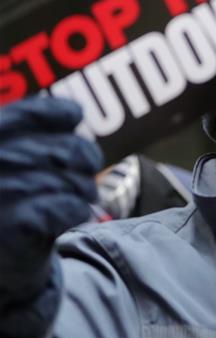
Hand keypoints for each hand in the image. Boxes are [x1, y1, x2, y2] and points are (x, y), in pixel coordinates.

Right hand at [0, 97, 101, 300]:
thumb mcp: (7, 163)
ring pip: (72, 180)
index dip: (58, 113)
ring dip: (83, 190)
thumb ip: (27, 135)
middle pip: (65, 150)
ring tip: (75, 199)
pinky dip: (77, 211)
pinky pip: (70, 207)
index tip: (74, 116)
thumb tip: (74, 111)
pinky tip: (68, 216)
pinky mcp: (15, 227)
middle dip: (85, 159)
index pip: (28, 114)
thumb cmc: (4, 205)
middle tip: (85, 172)